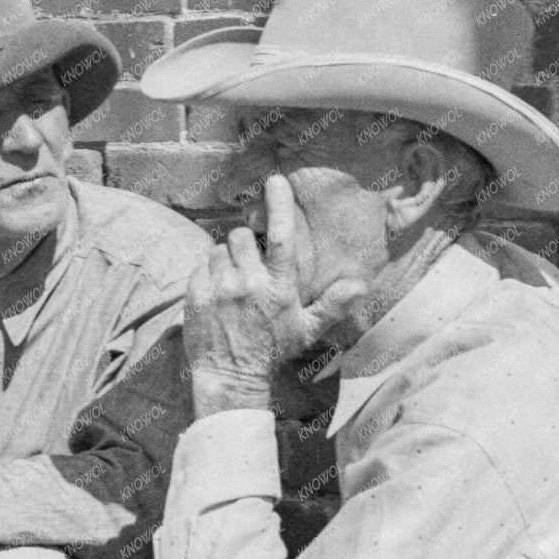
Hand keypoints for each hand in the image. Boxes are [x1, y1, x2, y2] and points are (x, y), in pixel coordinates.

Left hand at [183, 175, 366, 417]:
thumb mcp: (307, 330)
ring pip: (219, 248)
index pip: (282, 238)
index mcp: (279, 288)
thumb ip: (333, 304)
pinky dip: (208, 272)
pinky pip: (201, 264)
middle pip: (242, 236)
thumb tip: (361, 284)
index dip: (280, 205)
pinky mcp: (197, 295)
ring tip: (232, 284)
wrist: (231, 377)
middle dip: (245, 244)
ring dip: (225, 259)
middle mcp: (250, 284)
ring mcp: (221, 289)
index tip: (275, 181)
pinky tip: (217, 293)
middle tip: (249, 267)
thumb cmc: (272, 351)